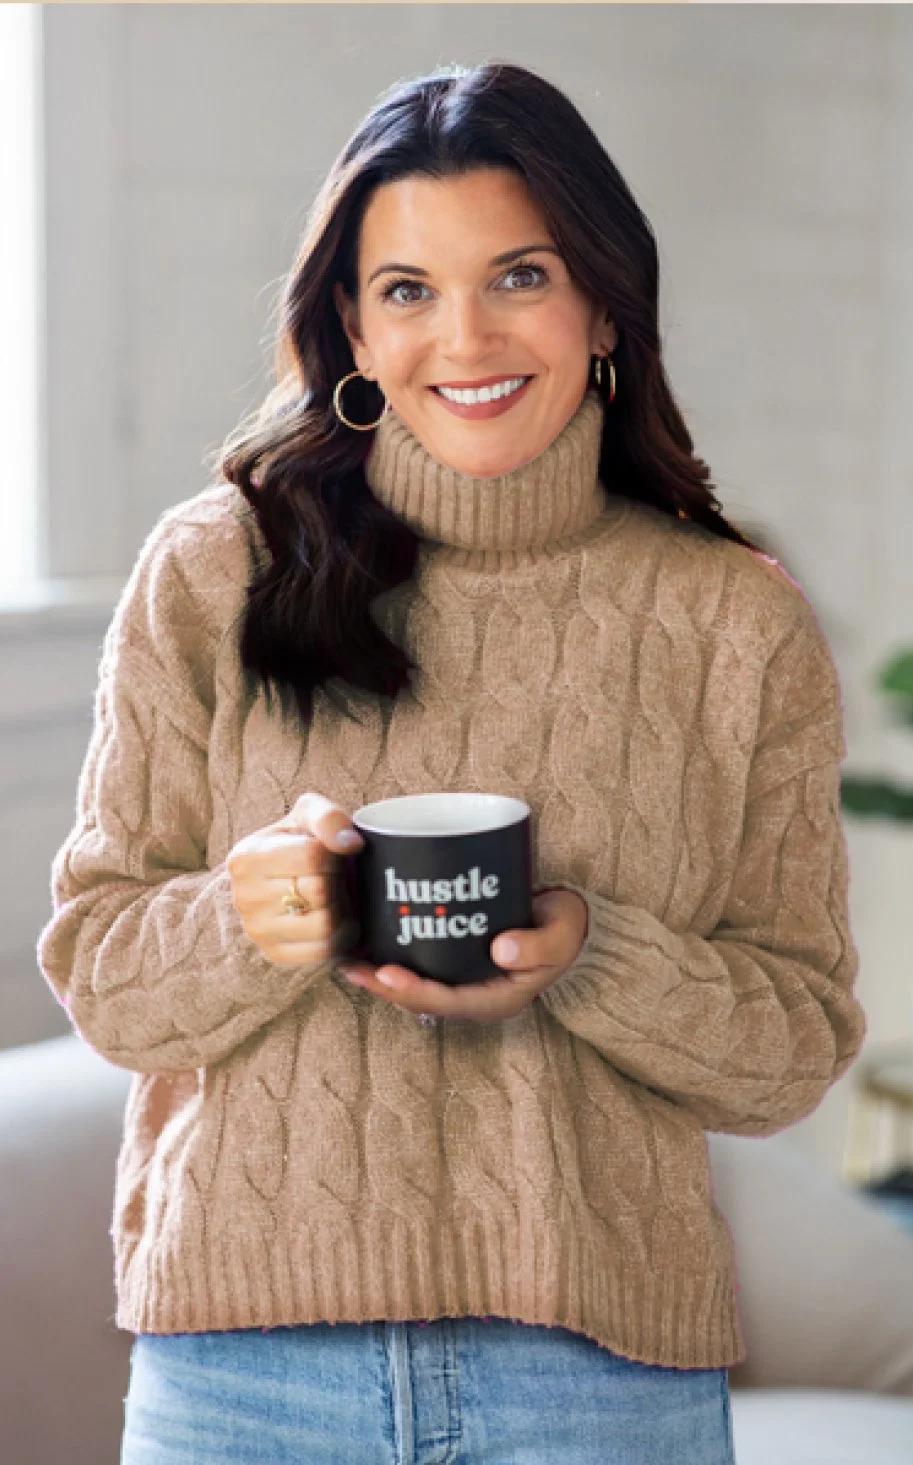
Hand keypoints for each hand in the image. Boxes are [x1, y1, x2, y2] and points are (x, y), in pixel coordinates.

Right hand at [226, 790, 363, 966]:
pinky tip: (336, 919)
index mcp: (245, 858)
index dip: (333, 854)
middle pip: (319, 892)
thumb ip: (329, 819)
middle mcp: (244, 898)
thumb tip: (351, 844)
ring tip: (335, 896)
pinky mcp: (275, 954)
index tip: (329, 855)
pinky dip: (340, 936)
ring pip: (323, 925)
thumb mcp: (309, 814)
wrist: (285, 874)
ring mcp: (257, 931)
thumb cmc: (300, 840)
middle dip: (338, 882)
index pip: (311, 857)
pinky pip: (323, 951)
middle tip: (335, 877)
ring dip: (342, 909)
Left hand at [337, 887, 587, 1022]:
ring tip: (348, 960)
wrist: (572, 922)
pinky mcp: (461, 961)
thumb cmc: (566, 928)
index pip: (447, 1001)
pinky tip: (371, 940)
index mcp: (498, 998)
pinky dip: (397, 957)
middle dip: (384, 987)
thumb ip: (538, 945)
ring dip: (382, 976)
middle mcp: (476, 995)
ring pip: (418, 984)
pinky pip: (424, 966)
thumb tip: (501, 950)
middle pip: (423, 998)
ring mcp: (467, 980)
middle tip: (350, 968)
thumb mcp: (561, 935)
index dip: (413, 990)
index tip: (384, 973)